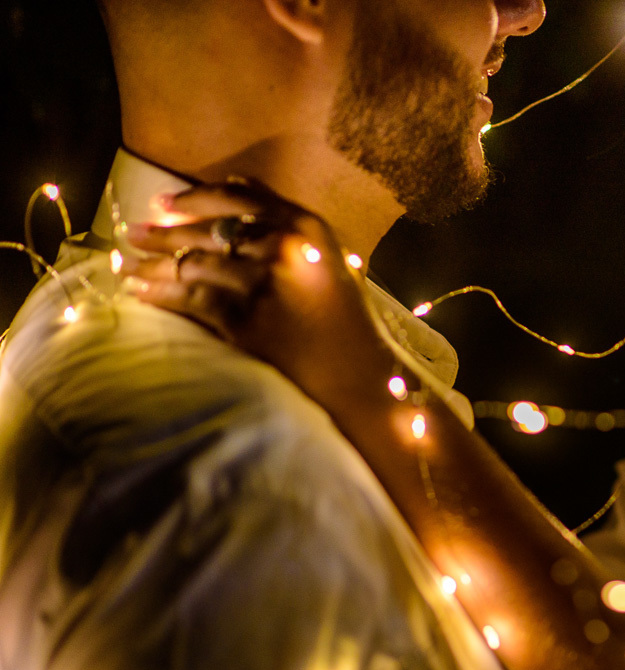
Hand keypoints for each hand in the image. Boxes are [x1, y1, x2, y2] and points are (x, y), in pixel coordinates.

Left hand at [125, 180, 395, 412]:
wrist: (356, 381)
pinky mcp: (245, 319)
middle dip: (165, 231)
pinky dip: (160, 295)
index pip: (240, 198)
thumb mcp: (328, 264)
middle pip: (210, 230)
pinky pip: (191, 300)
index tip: (166, 202)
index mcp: (308, 228)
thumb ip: (290, 230)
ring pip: (194, 263)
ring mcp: (262, 283)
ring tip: (128, 264)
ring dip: (154, 264)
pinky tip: (140, 293)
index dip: (196, 198)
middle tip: (135, 234)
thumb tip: (234, 192)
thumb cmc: (346, 326)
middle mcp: (284, 247)